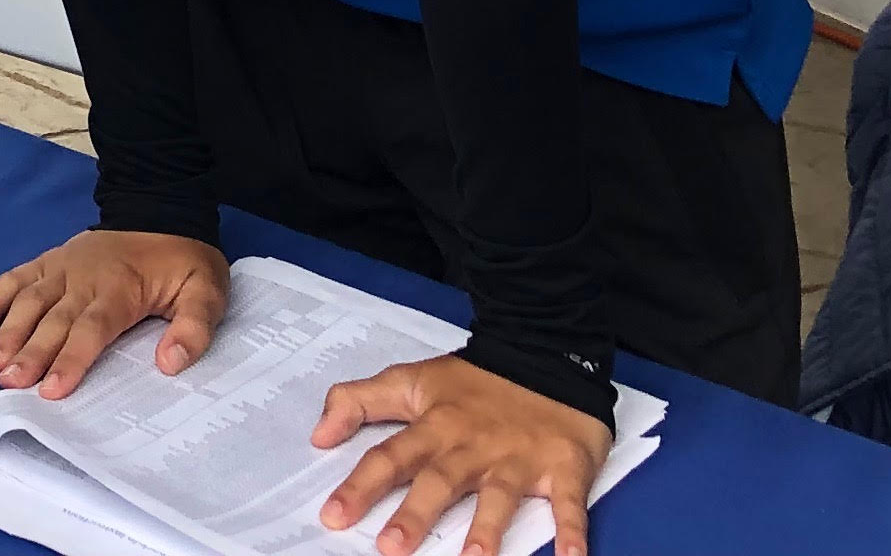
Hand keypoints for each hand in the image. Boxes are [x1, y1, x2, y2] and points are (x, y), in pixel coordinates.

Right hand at [0, 229, 230, 396]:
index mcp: (120, 288)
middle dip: (29, 352)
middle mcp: (83, 276)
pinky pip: (16, 278)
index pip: (91, 328)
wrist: (161, 210)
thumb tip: (170, 363)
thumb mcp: (207, 292)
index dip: (70, 359)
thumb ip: (193, 328)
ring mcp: (62, 266)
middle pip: (53, 319)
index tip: (51, 388)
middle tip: (8, 383)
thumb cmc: (183, 261)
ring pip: (28, 300)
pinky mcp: (50, 261)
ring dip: (7, 331)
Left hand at [314, 352, 611, 555]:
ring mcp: (518, 458)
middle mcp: (472, 446)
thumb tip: (317, 435)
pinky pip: (569, 503)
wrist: (546, 354)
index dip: (361, 486)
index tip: (333, 516)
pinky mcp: (563, 467)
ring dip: (487, 528)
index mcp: (435, 426)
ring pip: (499, 495)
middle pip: (440, 481)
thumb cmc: (474, 382)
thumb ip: (360, 402)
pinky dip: (573, 531)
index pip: (391, 457)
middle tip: (390, 548)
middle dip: (415, 513)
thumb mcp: (411, 381)